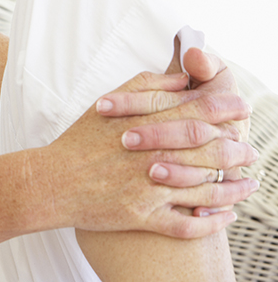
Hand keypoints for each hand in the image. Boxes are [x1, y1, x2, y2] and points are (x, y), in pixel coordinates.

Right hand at [37, 70, 258, 238]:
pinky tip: (225, 215)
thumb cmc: (81, 140)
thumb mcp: (110, 102)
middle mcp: (151, 155)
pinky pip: (189, 224)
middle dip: (238, 149)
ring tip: (249, 183)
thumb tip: (181, 80)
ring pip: (207, 189)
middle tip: (251, 149)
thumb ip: (147, 86)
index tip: (243, 108)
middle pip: (210, 150)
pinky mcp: (145, 217)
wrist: (54, 180)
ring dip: (234, 187)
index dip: (227, 109)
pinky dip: (213, 221)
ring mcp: (150, 188)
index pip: (198, 112)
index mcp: (144, 124)